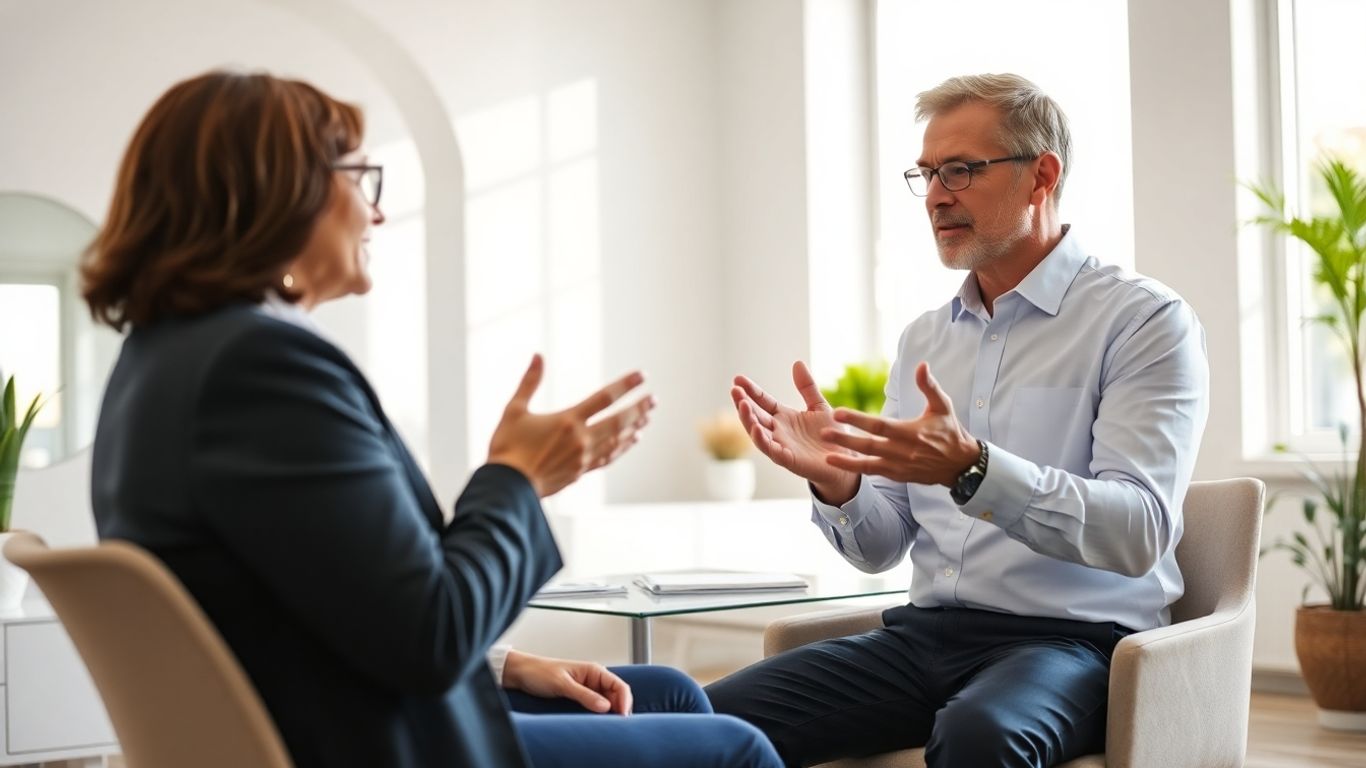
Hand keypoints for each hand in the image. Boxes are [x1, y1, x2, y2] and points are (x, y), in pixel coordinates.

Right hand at [489, 354, 654, 497]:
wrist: (507, 488)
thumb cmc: (507, 447)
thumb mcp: (514, 410)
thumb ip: (529, 382)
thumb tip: (537, 355)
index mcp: (567, 420)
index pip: (604, 398)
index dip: (625, 385)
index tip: (642, 376)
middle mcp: (581, 439)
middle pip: (619, 420)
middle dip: (638, 408)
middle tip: (654, 399)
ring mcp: (583, 457)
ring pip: (617, 440)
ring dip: (634, 427)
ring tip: (648, 417)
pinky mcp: (580, 472)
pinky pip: (608, 457)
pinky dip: (623, 447)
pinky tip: (632, 441)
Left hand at [500, 650, 632, 714]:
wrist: (521, 674)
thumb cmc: (539, 672)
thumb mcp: (562, 684)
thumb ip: (584, 695)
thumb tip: (605, 706)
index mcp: (593, 671)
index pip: (618, 686)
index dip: (624, 701)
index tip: (623, 716)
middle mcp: (593, 679)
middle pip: (616, 696)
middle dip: (619, 709)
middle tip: (618, 725)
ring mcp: (587, 689)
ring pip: (607, 703)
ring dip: (610, 713)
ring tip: (608, 726)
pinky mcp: (579, 698)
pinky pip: (595, 707)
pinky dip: (599, 715)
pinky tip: (598, 723)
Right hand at [732, 361, 858, 503]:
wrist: (845, 462)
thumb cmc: (831, 436)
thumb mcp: (819, 406)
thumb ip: (807, 387)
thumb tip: (797, 362)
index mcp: (783, 417)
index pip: (762, 401)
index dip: (751, 390)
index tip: (737, 379)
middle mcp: (778, 431)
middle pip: (755, 416)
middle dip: (743, 403)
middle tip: (734, 390)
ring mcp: (781, 445)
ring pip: (758, 433)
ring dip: (748, 420)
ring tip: (742, 405)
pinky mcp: (788, 459)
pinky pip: (772, 450)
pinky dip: (763, 441)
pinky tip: (757, 429)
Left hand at [820, 361, 978, 486]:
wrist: (961, 465)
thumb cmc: (950, 432)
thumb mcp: (943, 406)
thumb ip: (929, 386)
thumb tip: (921, 365)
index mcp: (910, 432)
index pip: (879, 425)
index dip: (857, 419)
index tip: (838, 412)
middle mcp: (903, 451)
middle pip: (869, 445)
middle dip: (845, 439)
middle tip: (823, 433)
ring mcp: (899, 466)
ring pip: (869, 463)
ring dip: (847, 459)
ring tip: (826, 455)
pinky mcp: (898, 475)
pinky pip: (874, 473)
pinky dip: (857, 469)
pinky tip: (840, 464)